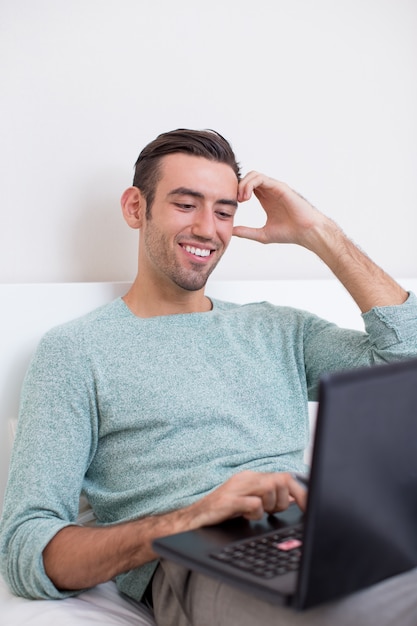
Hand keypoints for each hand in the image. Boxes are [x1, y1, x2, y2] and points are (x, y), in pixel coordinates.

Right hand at [189, 470, 306, 527]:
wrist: (195, 518)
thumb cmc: (223, 511)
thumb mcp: (249, 502)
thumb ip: (269, 498)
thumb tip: (294, 499)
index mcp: (252, 477)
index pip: (285, 477)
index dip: (301, 492)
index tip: (308, 507)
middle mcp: (245, 478)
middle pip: (280, 481)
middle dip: (282, 501)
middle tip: (271, 512)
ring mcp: (236, 488)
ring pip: (270, 488)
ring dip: (269, 506)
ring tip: (256, 513)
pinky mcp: (228, 501)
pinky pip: (254, 503)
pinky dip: (255, 513)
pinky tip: (246, 516)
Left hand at [234, 171, 326, 248]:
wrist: (306, 232)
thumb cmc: (289, 233)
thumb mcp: (262, 234)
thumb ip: (247, 232)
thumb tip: (231, 232)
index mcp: (265, 199)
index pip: (246, 187)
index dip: (236, 192)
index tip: (232, 205)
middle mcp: (269, 191)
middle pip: (248, 178)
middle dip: (237, 187)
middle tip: (235, 201)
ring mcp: (275, 187)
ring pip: (253, 175)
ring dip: (242, 184)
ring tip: (241, 199)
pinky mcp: (279, 187)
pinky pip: (260, 178)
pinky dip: (250, 184)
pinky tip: (246, 197)